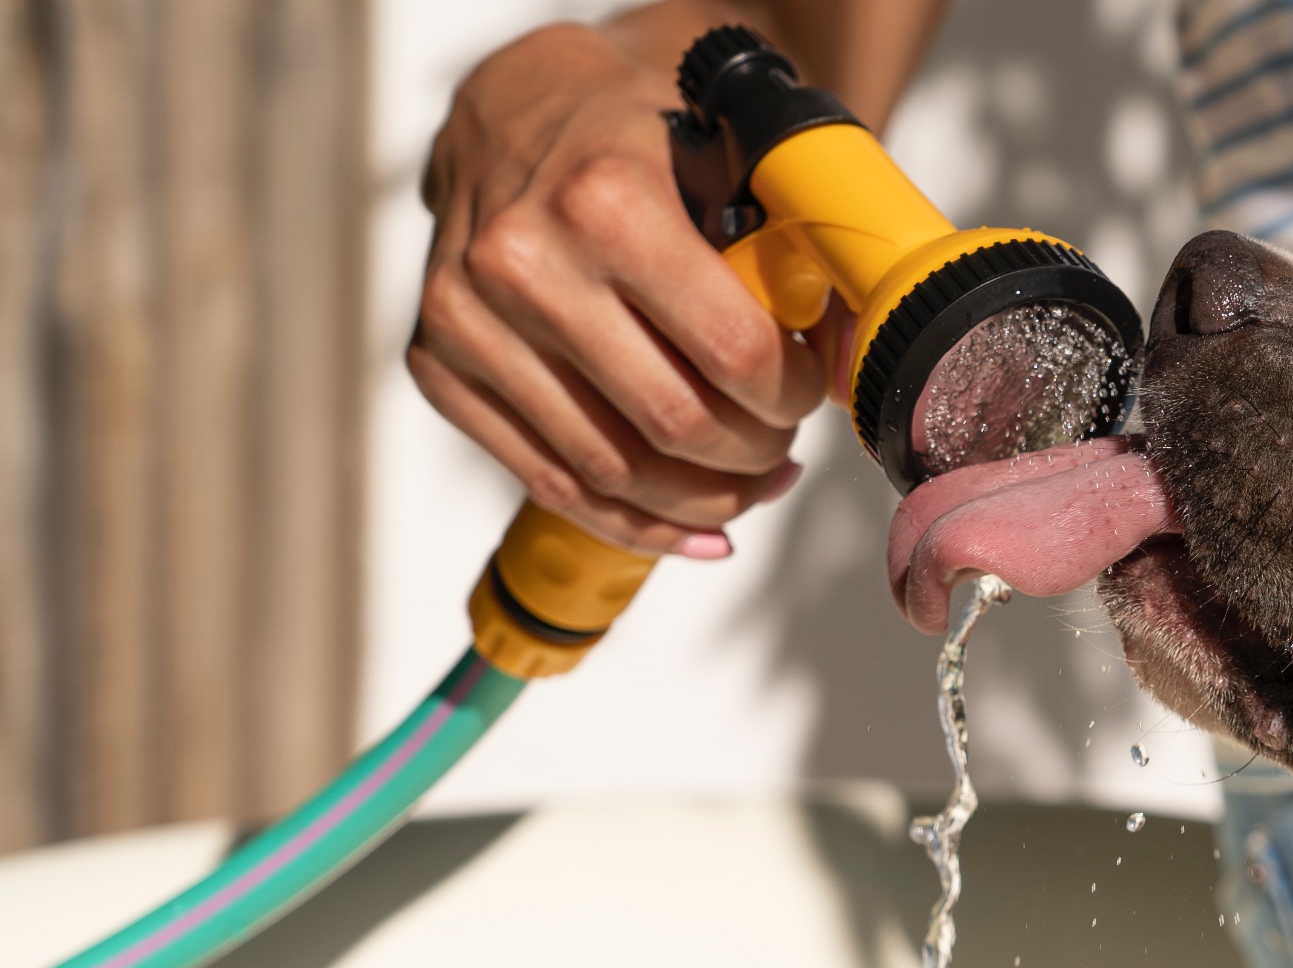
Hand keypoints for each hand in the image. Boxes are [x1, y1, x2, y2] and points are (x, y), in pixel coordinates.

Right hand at [409, 22, 832, 556]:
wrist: (510, 112)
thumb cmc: (632, 139)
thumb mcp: (725, 156)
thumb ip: (793, 247)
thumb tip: (855, 358)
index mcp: (603, 201)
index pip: (731, 353)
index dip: (791, 395)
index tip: (807, 392)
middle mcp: (522, 263)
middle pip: (674, 425)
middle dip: (753, 454)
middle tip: (784, 448)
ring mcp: (467, 321)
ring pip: (613, 472)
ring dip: (703, 501)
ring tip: (751, 487)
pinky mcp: (437, 367)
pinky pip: (552, 484)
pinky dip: (636, 524)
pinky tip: (697, 530)